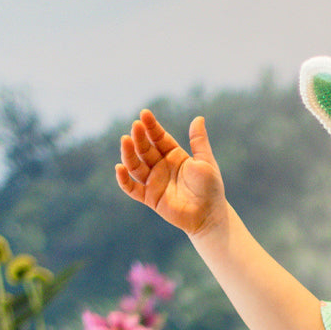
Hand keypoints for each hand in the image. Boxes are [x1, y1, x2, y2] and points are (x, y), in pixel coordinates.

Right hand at [116, 110, 225, 236]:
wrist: (209, 215)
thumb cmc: (210, 188)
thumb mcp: (206, 162)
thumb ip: (199, 141)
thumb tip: (199, 118)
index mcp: (173, 155)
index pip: (158, 137)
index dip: (151, 126)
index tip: (144, 114)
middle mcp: (161, 166)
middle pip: (144, 149)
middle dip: (139, 137)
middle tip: (136, 126)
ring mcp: (154, 181)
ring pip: (135, 166)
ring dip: (128, 154)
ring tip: (125, 141)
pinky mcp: (150, 198)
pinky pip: (132, 189)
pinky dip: (124, 180)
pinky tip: (120, 169)